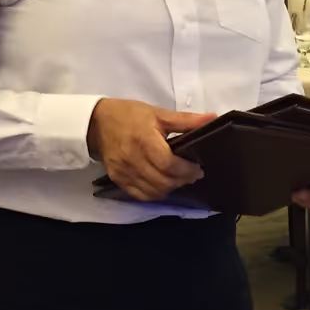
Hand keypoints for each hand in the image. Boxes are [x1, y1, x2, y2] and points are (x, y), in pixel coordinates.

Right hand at [88, 99, 213, 201]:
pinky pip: (140, 195)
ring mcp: (123, 171)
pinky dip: (154, 193)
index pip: (169, 164)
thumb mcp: (159, 113)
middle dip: (181, 181)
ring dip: (169, 188)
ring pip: (153, 192)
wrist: (97, 122)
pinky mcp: (117, 179)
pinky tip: (161, 184)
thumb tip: (212, 118)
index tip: (197, 168)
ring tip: (177, 178)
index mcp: (144, 141)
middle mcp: (132, 159)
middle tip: (190, 174)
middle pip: (163, 182)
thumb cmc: (129, 115)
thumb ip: (186, 120)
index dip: (186, 170)